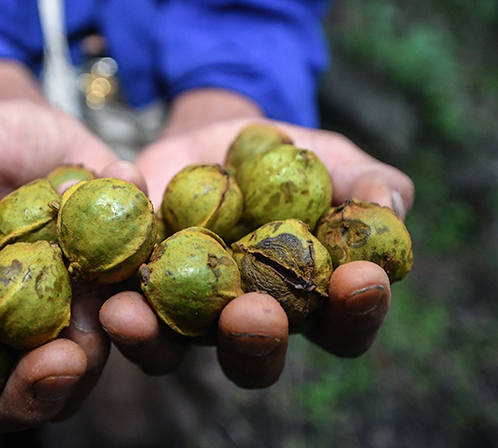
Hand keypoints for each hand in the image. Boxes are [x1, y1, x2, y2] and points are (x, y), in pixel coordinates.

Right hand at [0, 95, 145, 432]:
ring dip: (86, 374)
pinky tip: (142, 288)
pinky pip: (121, 347)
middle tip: (56, 361)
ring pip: (55, 390)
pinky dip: (142, 327)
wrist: (55, 137)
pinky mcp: (98, 321)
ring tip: (115, 322)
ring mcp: (41, 335)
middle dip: (21, 392)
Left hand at [99, 89, 413, 387]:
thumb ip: (367, 181)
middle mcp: (250, 325)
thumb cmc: (292, 160)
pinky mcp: (138, 294)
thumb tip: (389, 206)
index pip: (344, 327)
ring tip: (142, 315)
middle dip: (257, 340)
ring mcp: (189, 316)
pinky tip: (108, 289)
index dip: (357, 312)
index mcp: (311, 305)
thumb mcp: (333, 158)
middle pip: (257, 358)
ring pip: (178, 348)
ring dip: (161, 339)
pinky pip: (124, 309)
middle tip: (257, 314)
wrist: (217, 140)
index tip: (360, 278)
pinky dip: (115, 302)